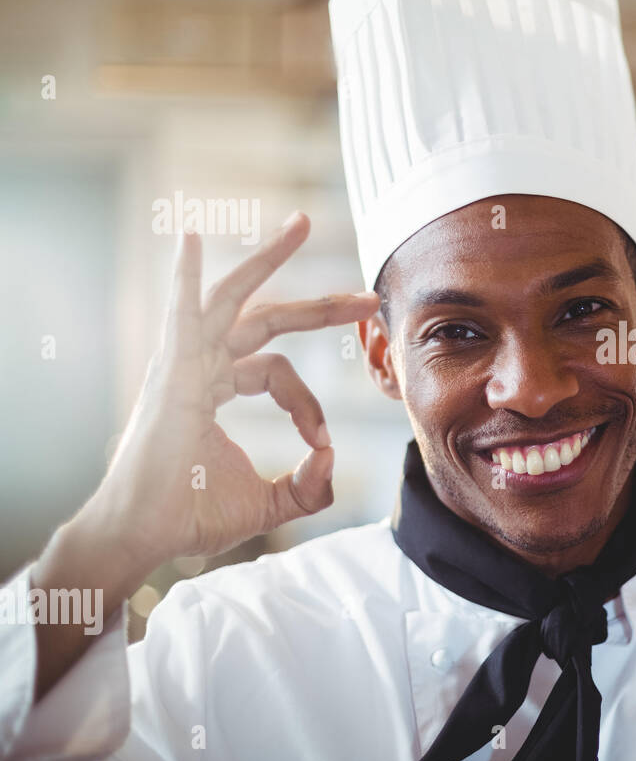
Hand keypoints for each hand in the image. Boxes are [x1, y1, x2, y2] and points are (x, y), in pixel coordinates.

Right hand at [79, 212, 378, 570]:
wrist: (142, 536)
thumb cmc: (188, 517)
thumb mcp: (269, 502)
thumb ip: (307, 485)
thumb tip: (333, 459)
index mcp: (216, 388)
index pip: (281, 374)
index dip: (311, 406)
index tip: (322, 444)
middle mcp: (199, 366)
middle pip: (265, 319)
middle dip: (319, 306)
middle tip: (367, 297)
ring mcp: (182, 365)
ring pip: (233, 300)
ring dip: (268, 259)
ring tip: (303, 224)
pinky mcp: (169, 375)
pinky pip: (180, 316)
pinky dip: (184, 277)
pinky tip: (191, 240)